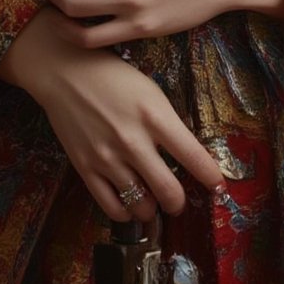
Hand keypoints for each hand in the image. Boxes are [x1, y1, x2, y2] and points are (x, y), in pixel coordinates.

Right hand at [0, 9, 225, 222]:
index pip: (193, 157)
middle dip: (179, 202)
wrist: (65, 72)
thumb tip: (184, 157)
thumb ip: (167, 124)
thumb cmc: (113, 76)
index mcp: (155, 116)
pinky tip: (129, 201)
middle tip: (178, 200)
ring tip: (151, 198)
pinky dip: (126, 212)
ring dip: (151, 207)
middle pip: (169, 192)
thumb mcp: (150, 91)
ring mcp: (108, 157)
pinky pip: (112, 206)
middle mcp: (134, 140)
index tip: (218, 187)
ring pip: (142, 205)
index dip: (211, 177)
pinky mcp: (86, 168)